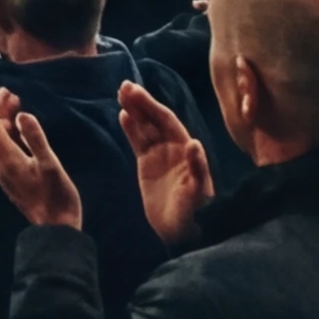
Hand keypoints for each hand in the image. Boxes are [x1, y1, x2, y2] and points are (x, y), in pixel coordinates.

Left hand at [0, 90, 85, 231]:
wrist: (56, 230)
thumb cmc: (57, 197)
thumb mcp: (51, 164)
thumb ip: (35, 139)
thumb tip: (21, 115)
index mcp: (7, 160)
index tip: (7, 90)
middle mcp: (1, 166)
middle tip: (14, 96)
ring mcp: (6, 174)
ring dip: (5, 123)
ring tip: (18, 108)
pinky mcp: (14, 180)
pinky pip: (5, 150)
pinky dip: (11, 135)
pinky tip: (23, 133)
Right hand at [115, 81, 212, 246]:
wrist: (182, 232)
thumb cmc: (195, 211)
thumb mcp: (198, 191)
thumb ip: (197, 167)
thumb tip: (194, 143)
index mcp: (186, 148)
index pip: (167, 120)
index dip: (152, 106)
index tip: (136, 92)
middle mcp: (173, 147)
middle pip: (154, 119)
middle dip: (141, 102)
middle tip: (124, 86)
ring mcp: (160, 155)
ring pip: (145, 127)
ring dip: (134, 111)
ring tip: (120, 93)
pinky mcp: (147, 165)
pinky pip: (138, 142)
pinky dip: (131, 129)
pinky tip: (123, 115)